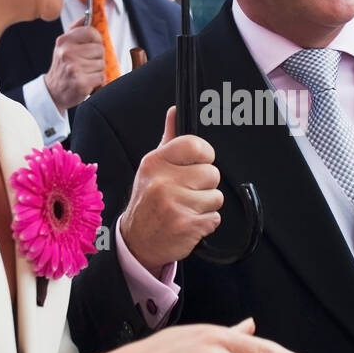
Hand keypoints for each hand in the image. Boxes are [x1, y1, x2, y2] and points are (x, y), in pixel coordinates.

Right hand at [44, 25, 104, 111]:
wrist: (53, 91)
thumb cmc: (61, 67)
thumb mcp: (63, 45)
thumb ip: (75, 29)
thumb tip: (85, 16)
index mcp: (64, 41)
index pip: (91, 32)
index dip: (96, 39)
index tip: (93, 45)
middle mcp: (68, 53)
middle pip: (99, 49)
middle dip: (96, 57)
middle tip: (86, 63)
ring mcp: (74, 68)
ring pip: (101, 64)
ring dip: (96, 69)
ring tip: (85, 72)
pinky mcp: (81, 82)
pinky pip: (101, 76)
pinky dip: (97, 80)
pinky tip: (87, 80)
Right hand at [120, 106, 221, 275]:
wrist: (137, 241)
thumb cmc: (148, 202)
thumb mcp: (153, 167)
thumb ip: (169, 139)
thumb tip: (175, 111)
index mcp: (156, 162)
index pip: (197, 146)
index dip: (204, 157)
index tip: (197, 166)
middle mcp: (163, 181)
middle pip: (212, 173)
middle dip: (205, 186)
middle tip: (186, 194)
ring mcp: (174, 204)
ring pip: (216, 197)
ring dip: (206, 206)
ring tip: (186, 209)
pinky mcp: (186, 225)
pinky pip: (214, 218)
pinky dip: (205, 223)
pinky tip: (188, 222)